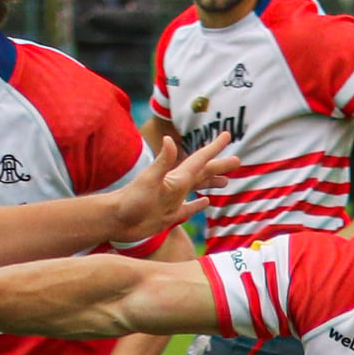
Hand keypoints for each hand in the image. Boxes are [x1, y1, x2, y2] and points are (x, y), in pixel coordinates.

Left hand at [109, 133, 239, 242]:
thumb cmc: (131, 200)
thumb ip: (162, 161)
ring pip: (198, 189)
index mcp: (176, 178)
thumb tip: (170, 139)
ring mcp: (173, 201)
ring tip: (226, 181)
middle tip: (238, 160)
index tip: (227, 135)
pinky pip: (189, 209)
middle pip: (203, 174)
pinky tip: (206, 203)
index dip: (214, 148)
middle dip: (219, 166)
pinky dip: (198, 206)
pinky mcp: (169, 216)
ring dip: (211, 183)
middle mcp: (177, 187)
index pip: (199, 160)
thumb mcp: (149, 180)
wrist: (116, 219)